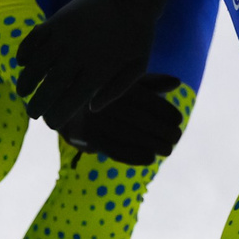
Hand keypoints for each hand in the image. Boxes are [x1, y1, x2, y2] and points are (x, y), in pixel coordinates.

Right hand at [13, 0, 183, 132]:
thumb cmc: (137, 34)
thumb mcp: (138, 65)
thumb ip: (116, 90)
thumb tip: (92, 109)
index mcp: (98, 71)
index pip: (68, 102)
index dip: (56, 116)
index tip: (51, 122)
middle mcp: (77, 57)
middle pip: (48, 89)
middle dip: (36, 106)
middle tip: (32, 114)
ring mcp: (63, 38)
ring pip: (34, 67)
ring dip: (25, 82)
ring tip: (23, 91)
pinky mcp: (55, 21)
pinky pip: (32, 40)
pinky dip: (24, 53)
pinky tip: (23, 62)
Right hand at [56, 76, 184, 164]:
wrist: (59, 99)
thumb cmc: (101, 89)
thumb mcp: (123, 80)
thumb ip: (150, 82)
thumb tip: (176, 82)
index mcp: (114, 83)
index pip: (145, 99)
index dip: (165, 111)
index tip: (178, 119)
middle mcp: (103, 100)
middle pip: (139, 119)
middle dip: (162, 130)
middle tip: (177, 137)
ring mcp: (93, 120)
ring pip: (128, 135)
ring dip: (152, 144)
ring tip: (168, 150)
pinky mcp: (85, 137)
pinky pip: (113, 149)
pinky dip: (133, 156)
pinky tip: (149, 158)